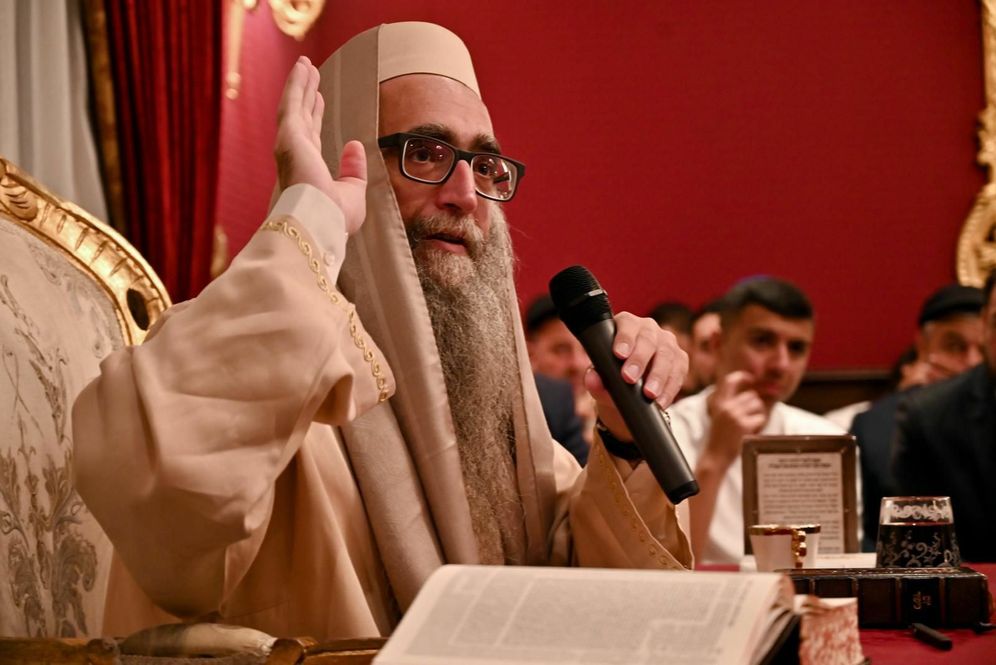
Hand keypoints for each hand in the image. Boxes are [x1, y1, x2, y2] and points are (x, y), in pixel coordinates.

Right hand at [274, 56, 366, 234]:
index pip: (311, 136)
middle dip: (305, 95)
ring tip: (306, 64)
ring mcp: (290, 145)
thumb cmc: (334, 219)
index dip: (314, 116)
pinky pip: (292, 102)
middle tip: (310, 75)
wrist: (319, 225)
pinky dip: (296, 84)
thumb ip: (353, 169)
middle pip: (301, 117)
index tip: (318, 99)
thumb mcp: (352, 193)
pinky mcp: (289, 136)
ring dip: (300, 84)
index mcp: (308, 170)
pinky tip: (302, 68)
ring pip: (294, 106)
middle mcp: (296, 156)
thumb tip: (355, 145)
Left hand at [584, 312, 687, 439]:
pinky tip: (661, 401)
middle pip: (648, 339)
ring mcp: (667, 342)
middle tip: (629, 379)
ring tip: (649, 394)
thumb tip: (592, 379)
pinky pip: (678, 371)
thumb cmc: (613, 377)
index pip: (627, 325)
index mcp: (626, 325)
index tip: (619, 355)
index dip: (624, 338)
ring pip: (667, 355)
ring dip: (658, 376)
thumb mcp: (601, 380)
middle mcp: (649, 329)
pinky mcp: (680, 359)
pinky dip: (670, 388)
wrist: (630, 390)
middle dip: (639, 360)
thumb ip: (594, 380)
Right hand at [703, 370, 765, 466]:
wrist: (715, 457)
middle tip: (749, 419)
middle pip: (751, 395)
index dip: (742, 377)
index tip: (750, 378)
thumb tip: (750, 394)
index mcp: (718, 403)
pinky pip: (760, 418)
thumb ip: (730, 404)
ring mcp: (734, 415)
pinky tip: (750, 432)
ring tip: (750, 426)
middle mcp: (725, 406)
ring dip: (758, 415)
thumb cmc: (719, 438)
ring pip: (757, 405)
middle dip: (755, 406)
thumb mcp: (720, 417)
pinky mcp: (743, 425)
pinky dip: (759, 426)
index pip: (729, 380)